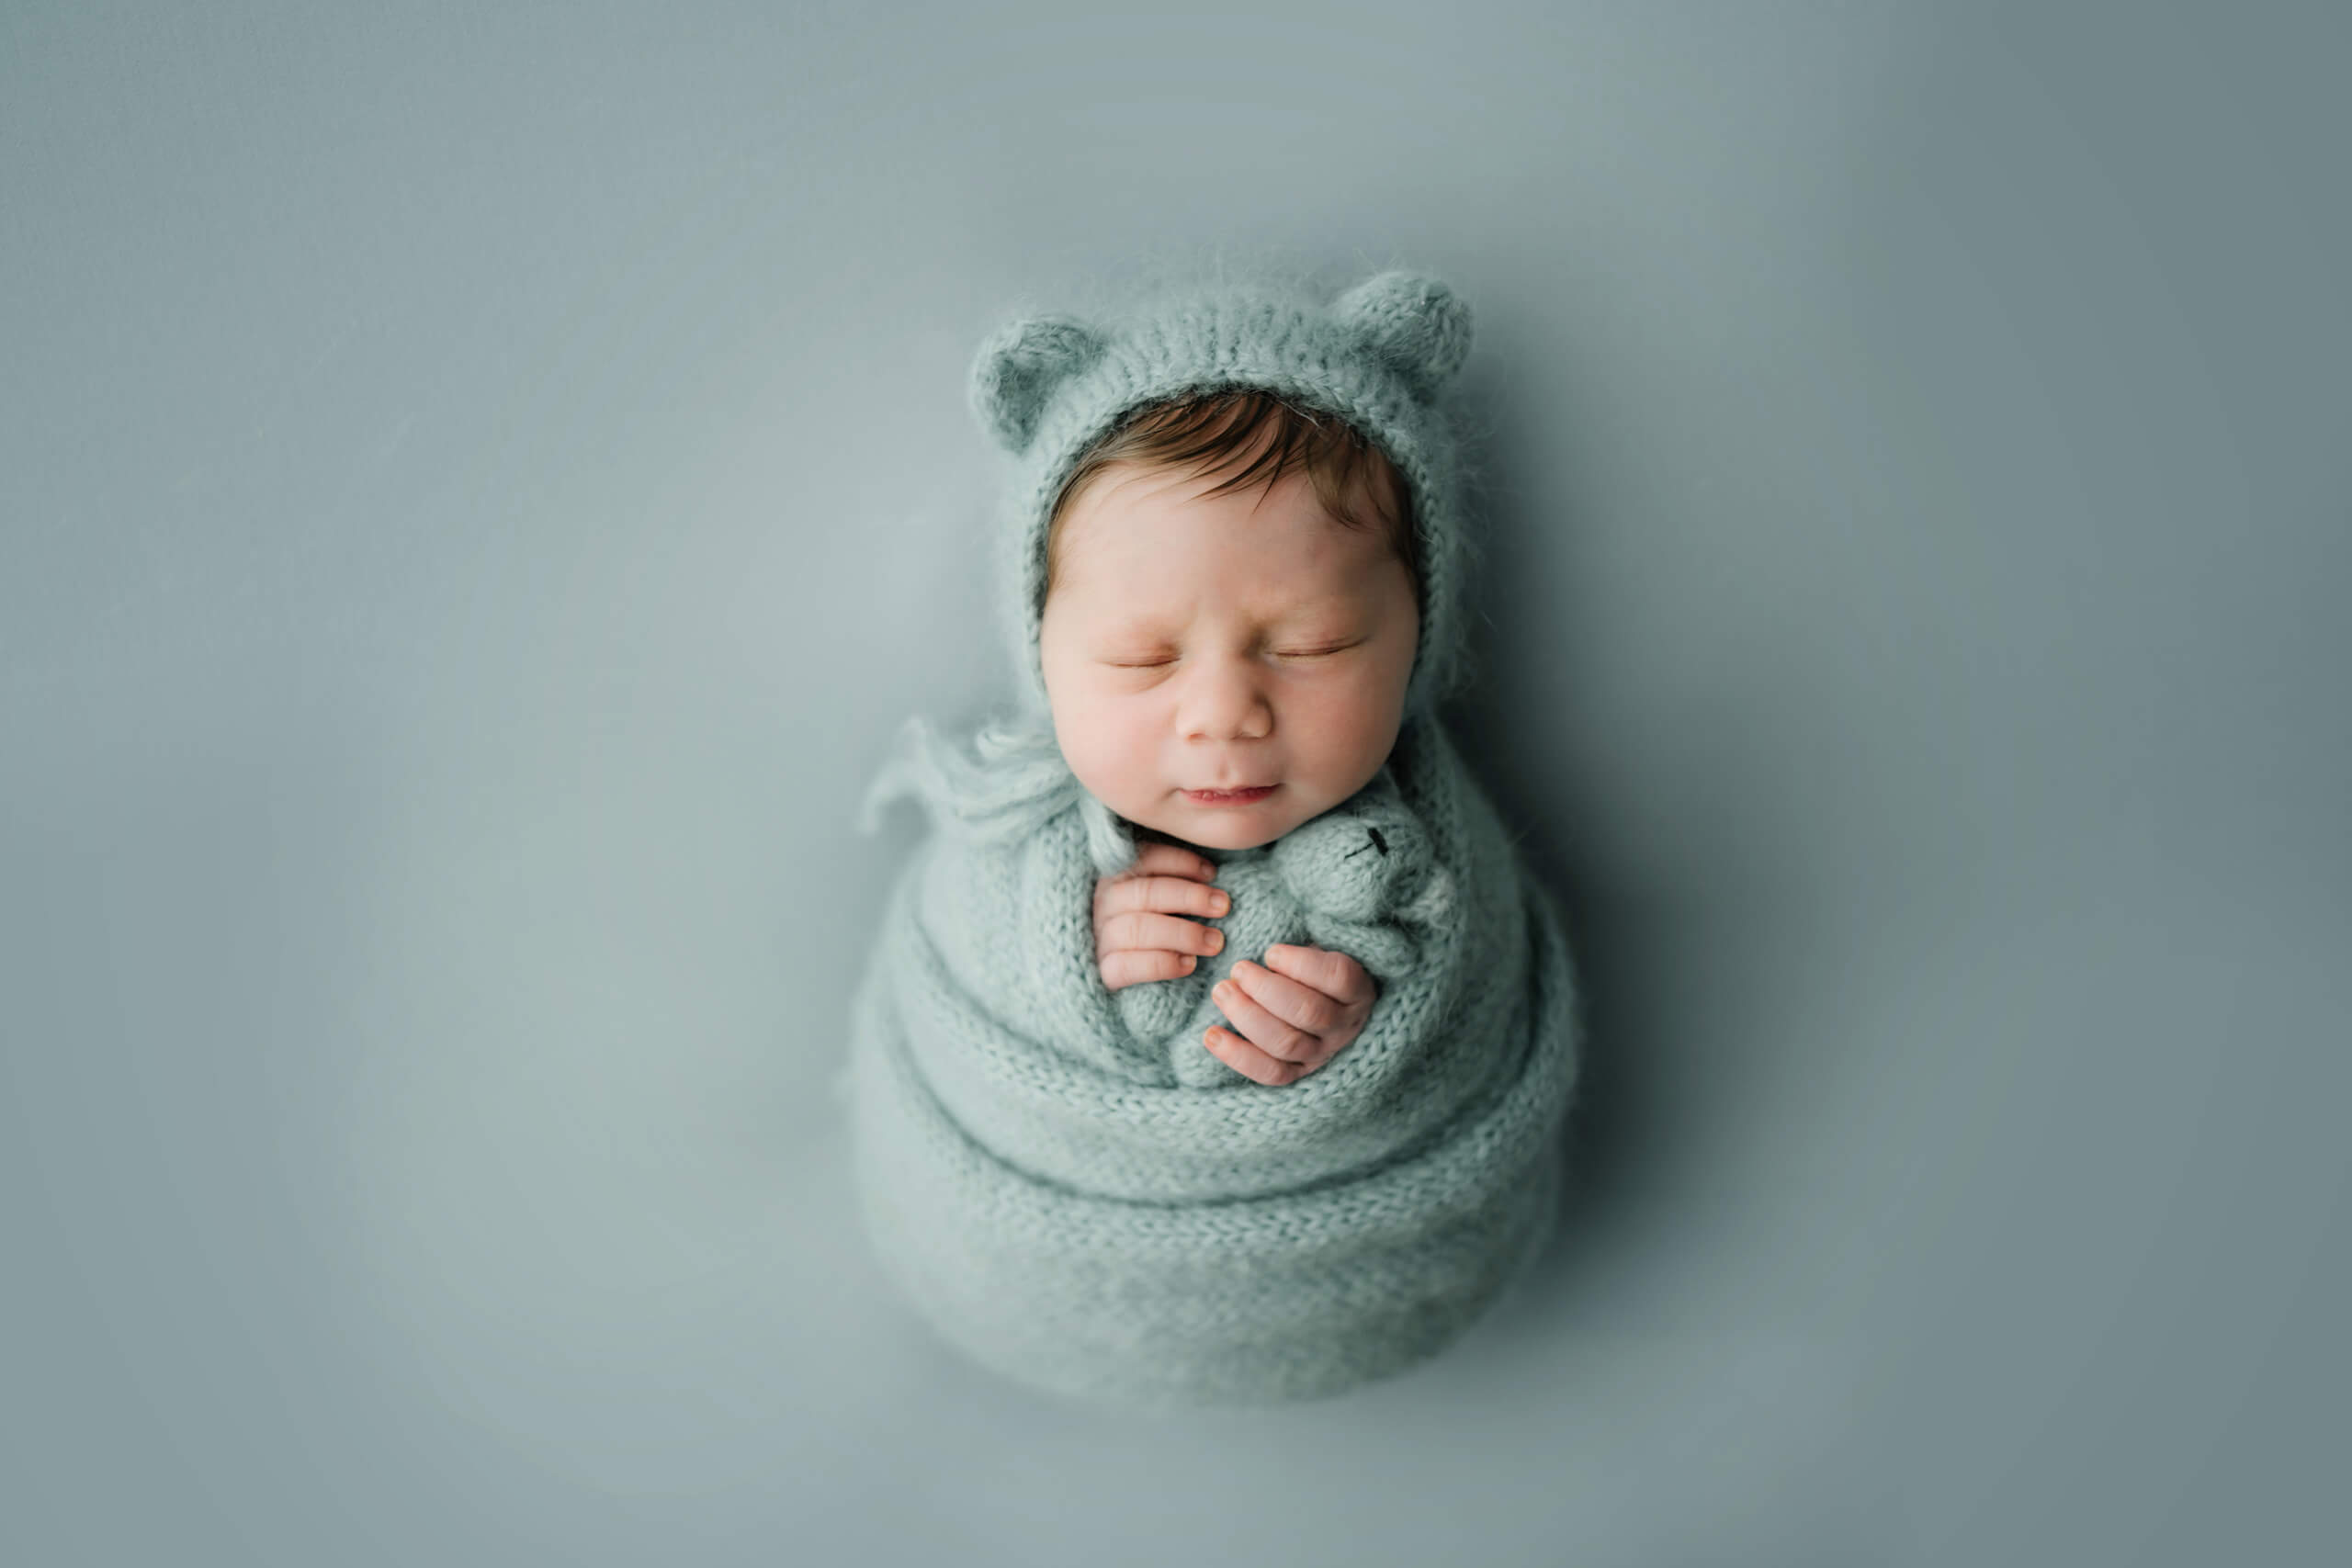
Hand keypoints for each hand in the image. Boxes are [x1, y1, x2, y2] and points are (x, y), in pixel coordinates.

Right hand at [1093, 843, 1230, 991]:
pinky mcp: (1104, 972)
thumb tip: (1212, 871)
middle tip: (1223, 906)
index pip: (1143, 859)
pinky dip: (1162, 964)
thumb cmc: (1162, 929)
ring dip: (1182, 933)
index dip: (1180, 863)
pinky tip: (1189, 964)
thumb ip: (1177, 882)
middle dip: (1188, 896)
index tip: (1212, 873)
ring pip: (1137, 929)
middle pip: (1143, 893)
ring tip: (1215, 942)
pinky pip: (1128, 966)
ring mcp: (1101, 938)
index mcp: (1117, 877)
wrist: (1137, 986)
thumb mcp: (1166, 899)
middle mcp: (1104, 904)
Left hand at [1204, 945, 1376, 1086]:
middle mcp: (1345, 1025)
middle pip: (1308, 1012)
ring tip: (1221, 991)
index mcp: (1358, 988)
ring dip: (1247, 1016)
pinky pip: (1269, 1073)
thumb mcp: (1319, 942)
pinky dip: (1238, 1056)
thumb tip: (1267, 922)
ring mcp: (1322, 1053)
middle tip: (1238, 969)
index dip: (1301, 965)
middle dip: (1266, 990)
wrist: (1319, 998)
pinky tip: (1212, 1035)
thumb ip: (1304, 933)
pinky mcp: (1298, 1072)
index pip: (1338, 978)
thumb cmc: (1312, 962)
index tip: (1270, 952)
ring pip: (1286, 1043)